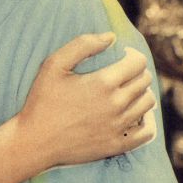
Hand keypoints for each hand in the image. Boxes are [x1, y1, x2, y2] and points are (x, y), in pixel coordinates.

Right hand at [17, 33, 156, 168]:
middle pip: (145, 81)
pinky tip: (135, 114)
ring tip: (126, 91)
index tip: (122, 56)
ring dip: (141, 93)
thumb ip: (82, 45)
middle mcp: (116, 105)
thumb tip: (111, 37)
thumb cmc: (42, 101)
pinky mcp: (118, 145)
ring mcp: (119, 127)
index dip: (133, 55)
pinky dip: (147, 120)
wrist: (35, 142)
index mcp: (103, 83)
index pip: (138, 63)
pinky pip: (147, 132)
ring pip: (147, 103)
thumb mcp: (53, 66)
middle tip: (122, 73)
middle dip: (137, 72)